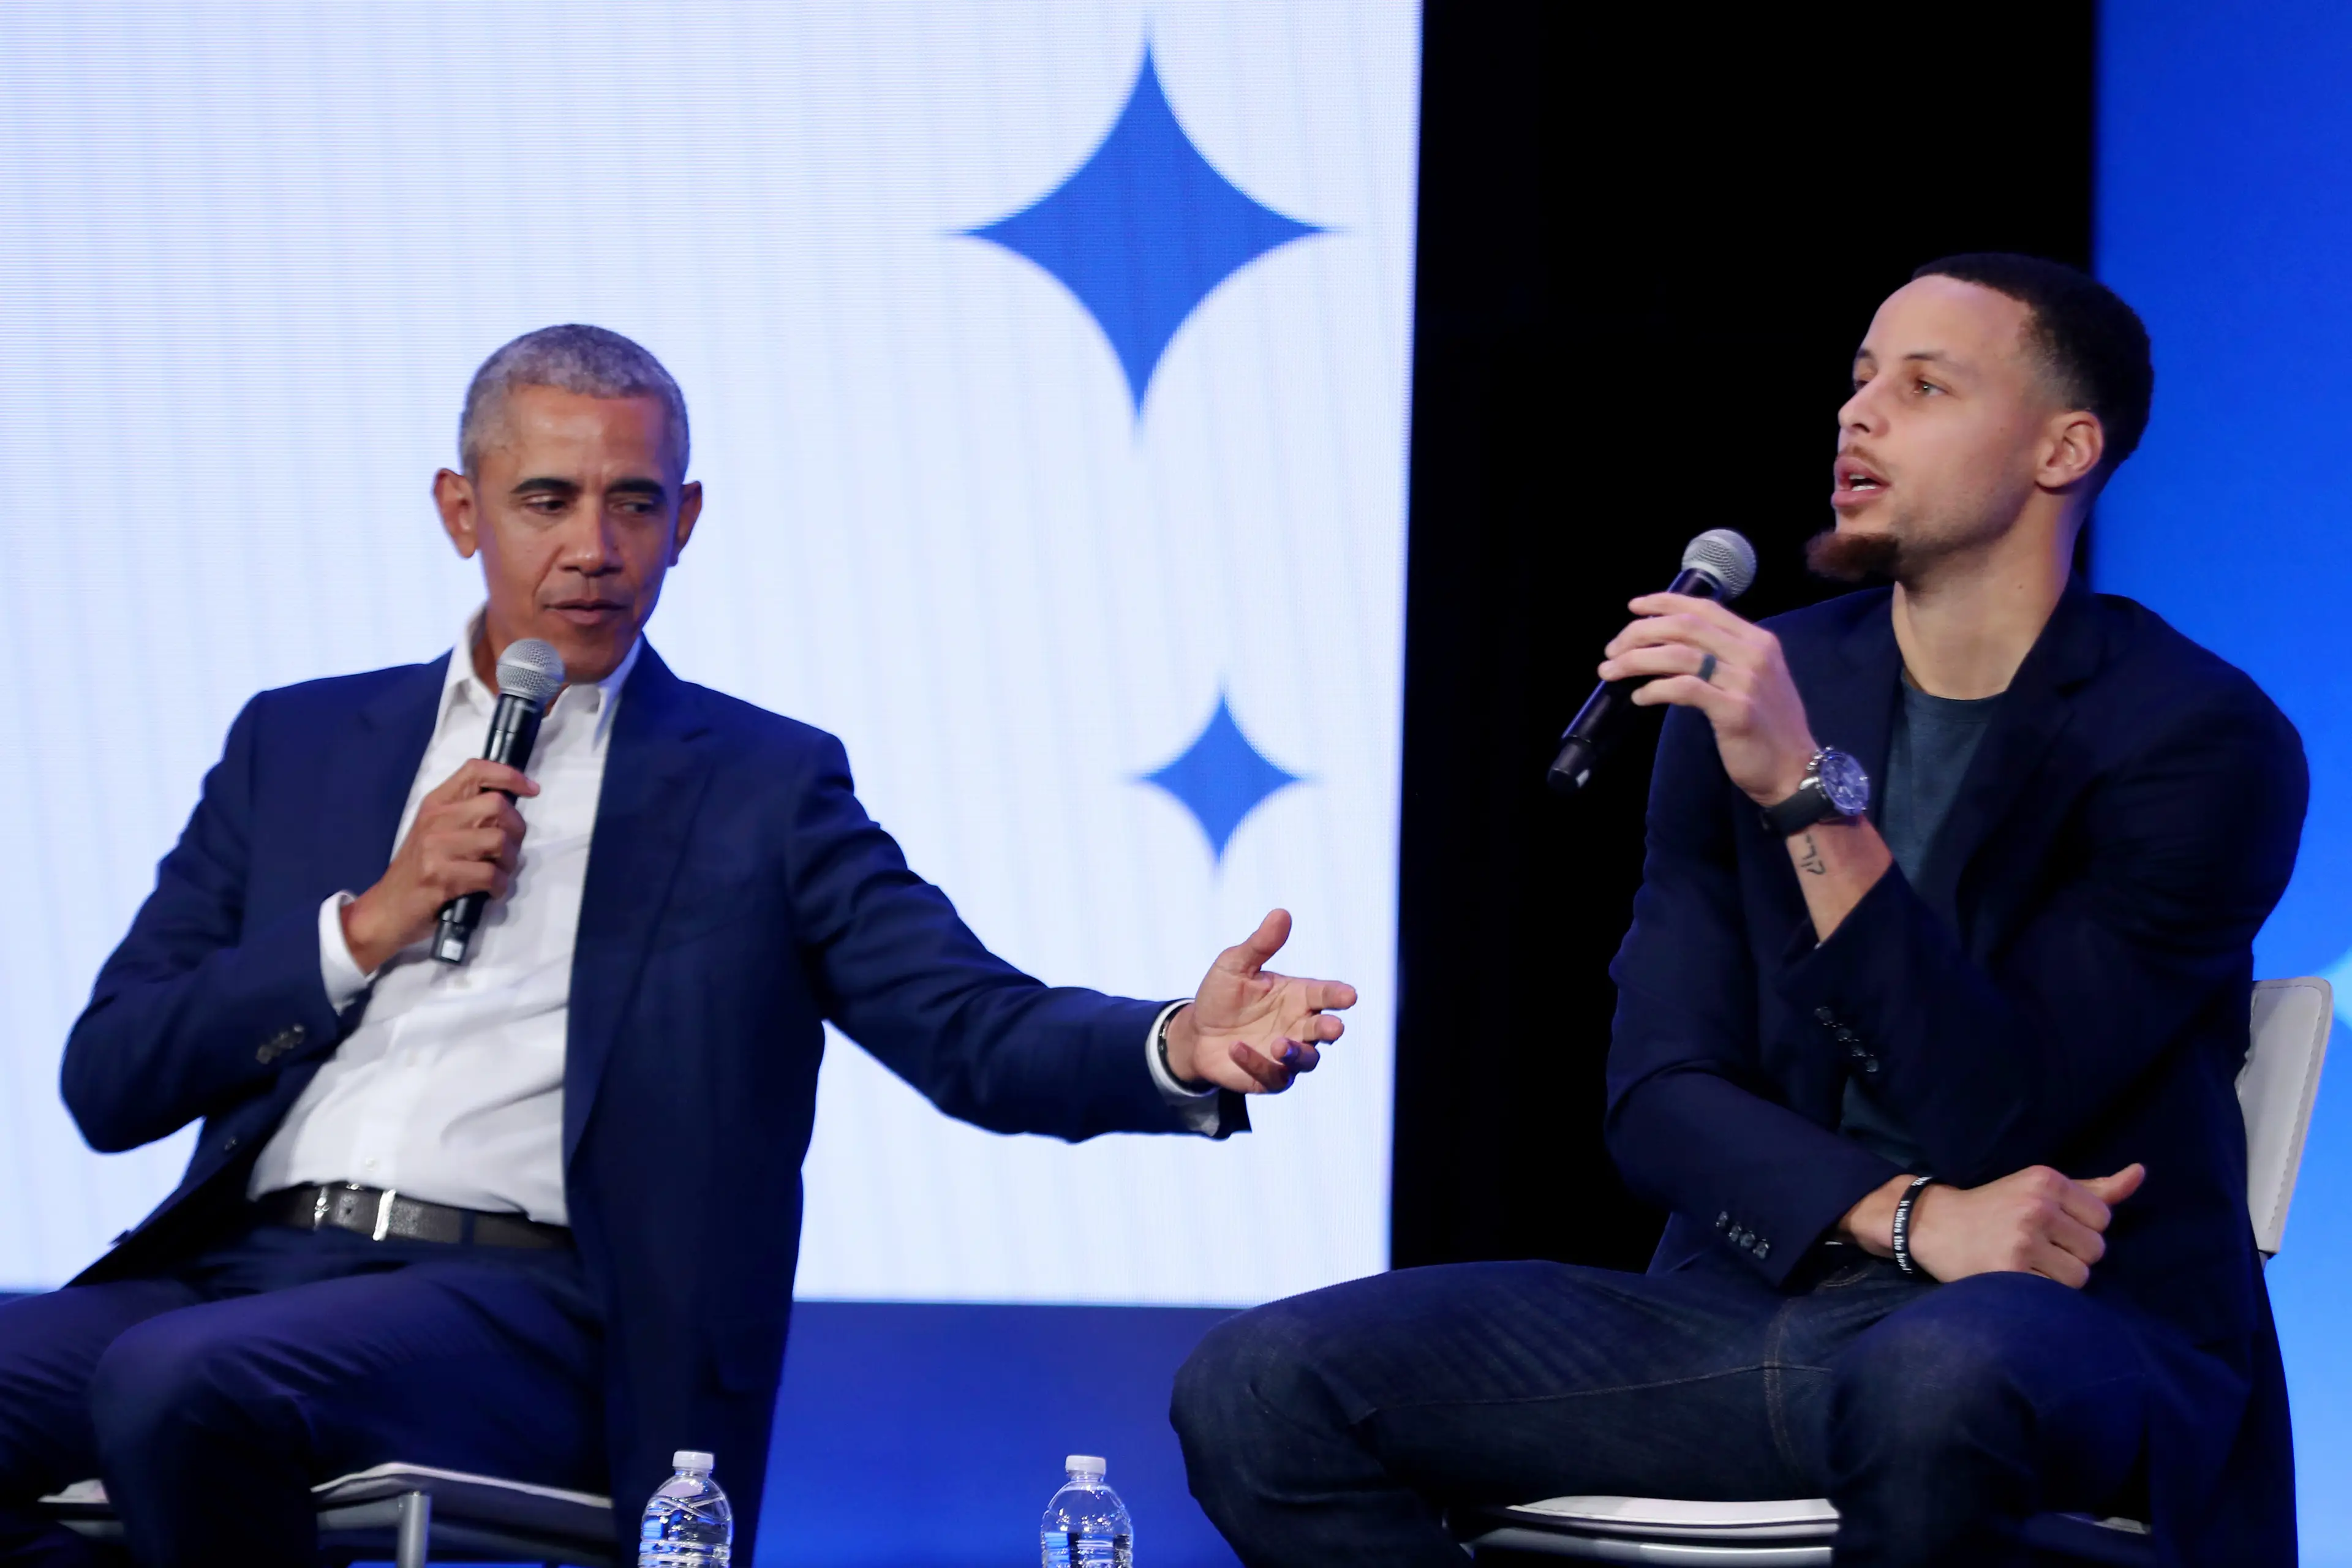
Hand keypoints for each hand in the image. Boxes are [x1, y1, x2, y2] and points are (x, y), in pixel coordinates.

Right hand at [340, 759, 537, 972]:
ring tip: (497, 874)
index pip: (475, 771)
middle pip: (497, 805)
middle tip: (508, 851)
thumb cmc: (419, 871)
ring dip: (509, 862)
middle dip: (516, 830)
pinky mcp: (439, 876)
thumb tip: (511, 809)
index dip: (509, 775)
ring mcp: (436, 847)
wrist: (386, 909)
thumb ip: (467, 816)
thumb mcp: (437, 833)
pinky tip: (489, 892)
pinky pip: (490, 875)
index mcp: (436, 803)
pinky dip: (499, 886)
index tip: (531, 790)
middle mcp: (436, 819)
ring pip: (498, 840)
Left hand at [1163, 909, 1355, 1094]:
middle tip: (1333, 1027)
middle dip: (1331, 1028)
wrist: (1196, 1033)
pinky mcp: (1271, 1077)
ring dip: (1296, 1052)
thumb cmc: (1222, 995)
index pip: (1326, 993)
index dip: (1339, 995)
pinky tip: (1236, 1048)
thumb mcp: (1235, 965)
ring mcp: (1288, 1054)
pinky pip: (1273, 1075)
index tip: (1350, 996)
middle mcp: (1300, 1025)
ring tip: (1278, 1044)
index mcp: (1299, 995)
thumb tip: (1281, 913)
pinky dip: (1256, 1063)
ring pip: (1307, 1059)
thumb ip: (1260, 944)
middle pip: (1324, 1029)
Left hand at [1599, 593, 1818, 804]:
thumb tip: (1672, 646)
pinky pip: (1684, 689)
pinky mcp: (1735, 711)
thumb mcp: (1754, 680)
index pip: (1704, 609)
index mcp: (1758, 641)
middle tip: (1612, 648)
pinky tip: (1639, 697)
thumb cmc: (1767, 727)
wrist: (1795, 770)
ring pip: (1678, 655)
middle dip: (1641, 632)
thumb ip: (1724, 657)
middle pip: (1685, 627)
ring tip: (1610, 670)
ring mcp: (1746, 681)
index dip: (1665, 603)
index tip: (1634, 607)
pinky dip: (1655, 690)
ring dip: (1636, 660)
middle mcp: (1754, 654)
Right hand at [1841, 1164, 2145, 1287]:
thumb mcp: (2039, 1188)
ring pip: (2080, 1276)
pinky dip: (2042, 1293)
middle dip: (2073, 1255)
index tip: (2052, 1227)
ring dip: (2059, 1278)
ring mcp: (2023, 1238)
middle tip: (2039, 1248)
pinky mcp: (2011, 1269)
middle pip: (2096, 1250)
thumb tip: (2140, 1173)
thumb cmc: (1994, 1208)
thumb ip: (2093, 1188)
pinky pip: (2056, 1294)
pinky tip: (2019, 1278)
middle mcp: (2037, 1205)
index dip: (2082, 1230)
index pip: (2103, 1219)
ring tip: (2030, 1266)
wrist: (1932, 1224)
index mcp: (2046, 1180)